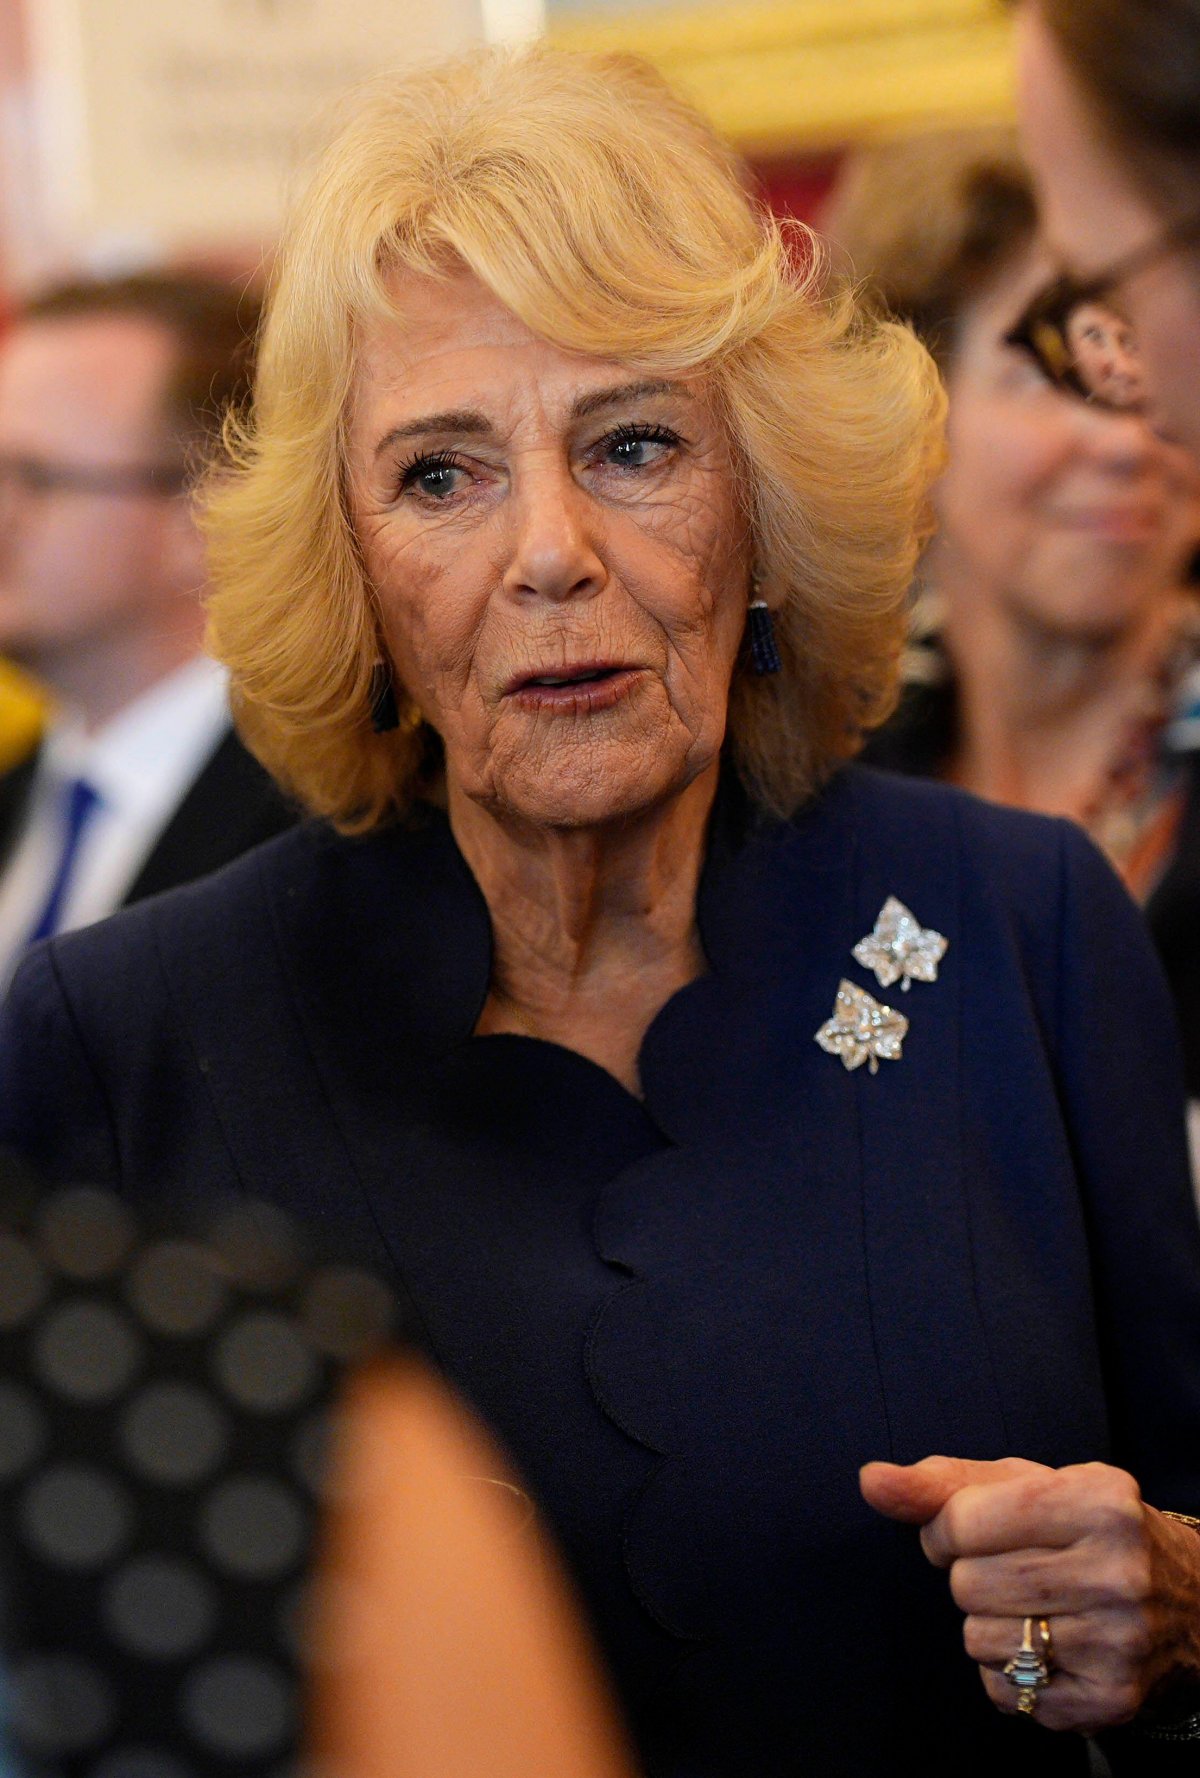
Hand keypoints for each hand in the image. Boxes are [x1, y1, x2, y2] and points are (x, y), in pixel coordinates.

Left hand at [860, 1455, 1199, 1734]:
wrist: (1187, 1603)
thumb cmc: (1084, 1530)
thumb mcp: (1026, 1486)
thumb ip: (941, 1482)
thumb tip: (869, 1480)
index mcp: (1099, 1500)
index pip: (961, 1520)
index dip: (947, 1528)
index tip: (973, 1530)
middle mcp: (1118, 1570)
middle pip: (966, 1583)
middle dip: (972, 1576)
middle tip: (1016, 1570)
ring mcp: (1119, 1641)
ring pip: (978, 1638)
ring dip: (988, 1624)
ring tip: (1035, 1608)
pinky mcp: (1110, 1699)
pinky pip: (1003, 1690)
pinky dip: (1008, 1672)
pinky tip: (1050, 1648)